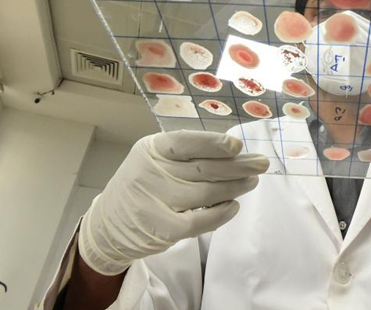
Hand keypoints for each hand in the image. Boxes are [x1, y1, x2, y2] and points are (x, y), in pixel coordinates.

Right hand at [79, 130, 268, 275]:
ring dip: (235, 187)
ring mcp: (155, 202)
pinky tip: (233, 206)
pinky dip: (221, 213)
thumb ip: (187, 153)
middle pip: (203, 168)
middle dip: (238, 166)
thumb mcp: (155, 159)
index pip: (185, 142)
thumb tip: (234, 151)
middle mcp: (151, 173)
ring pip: (206, 193)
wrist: (108, 225)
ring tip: (251, 181)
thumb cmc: (143, 184)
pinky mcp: (162, 229)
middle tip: (261, 164)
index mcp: (151, 149)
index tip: (237, 146)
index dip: (214, 143)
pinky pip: (201, 220)